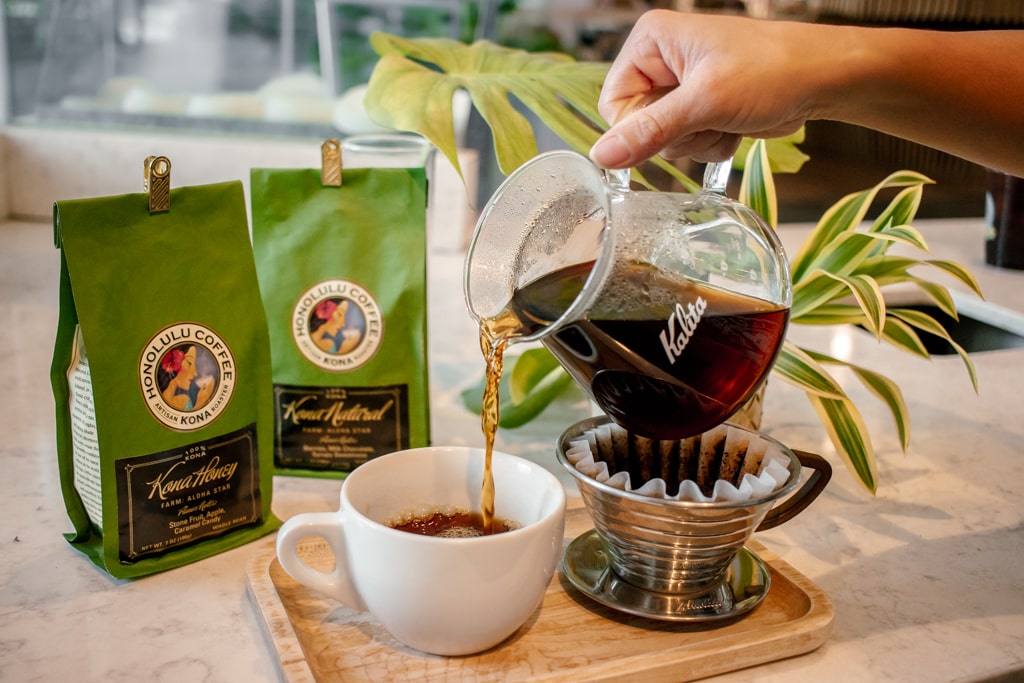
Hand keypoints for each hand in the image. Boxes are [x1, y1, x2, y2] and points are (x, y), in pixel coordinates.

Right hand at [590, 11, 828, 167]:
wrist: (825, 78)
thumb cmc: (773, 70)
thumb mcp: (705, 102)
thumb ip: (649, 131)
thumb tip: (601, 156)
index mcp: (650, 41)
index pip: (612, 103)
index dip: (638, 127)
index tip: (673, 127)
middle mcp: (661, 60)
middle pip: (637, 125)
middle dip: (675, 135)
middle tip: (708, 118)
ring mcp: (681, 86)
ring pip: (663, 140)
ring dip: (696, 142)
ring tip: (726, 119)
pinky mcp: (701, 108)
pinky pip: (686, 144)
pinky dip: (710, 144)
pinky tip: (734, 127)